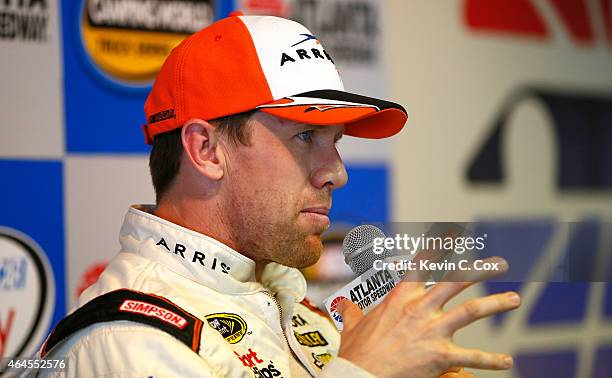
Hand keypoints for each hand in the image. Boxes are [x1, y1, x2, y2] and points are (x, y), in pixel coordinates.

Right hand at [337, 256, 519, 377]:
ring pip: (471, 310)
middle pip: (456, 280)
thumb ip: (354, 313)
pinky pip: (472, 357)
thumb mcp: (353, 327)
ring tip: (514, 298)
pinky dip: (491, 360)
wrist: (359, 376)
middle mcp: (420, 308)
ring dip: (496, 303)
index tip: (455, 234)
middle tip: (499, 263)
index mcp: (400, 298)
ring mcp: (432, 330)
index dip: (440, 247)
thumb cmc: (356, 352)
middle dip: (481, 269)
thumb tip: (347, 307)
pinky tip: (507, 361)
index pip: (423, 264)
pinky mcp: (441, 355)